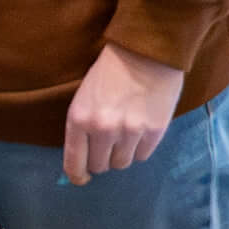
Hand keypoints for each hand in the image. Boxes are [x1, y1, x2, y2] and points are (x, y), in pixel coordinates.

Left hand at [62, 41, 183, 186]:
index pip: (74, 164)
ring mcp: (129, 132)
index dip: (78, 176)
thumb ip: (82, 127)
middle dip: (103, 159)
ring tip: (126, 132)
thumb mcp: (84, 96)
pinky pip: (143, 156)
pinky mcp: (153, 132)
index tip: (82, 178)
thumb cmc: (111, 71)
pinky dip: (141, 148)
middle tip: (108, 144)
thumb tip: (84, 159)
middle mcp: (102, 129)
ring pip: (122, 163)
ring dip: (123, 153)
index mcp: (79, 119)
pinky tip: (141, 128)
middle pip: (100, 166)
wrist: (146, 51)